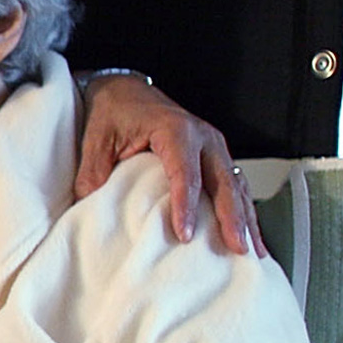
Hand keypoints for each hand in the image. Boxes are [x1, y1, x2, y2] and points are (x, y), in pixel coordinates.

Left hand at [74, 73, 256, 253]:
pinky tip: (250, 235)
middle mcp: (202, 137)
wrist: (126, 91)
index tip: (185, 234)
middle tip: (236, 248)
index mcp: (175, 129)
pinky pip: (235, 186)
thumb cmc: (115, 112)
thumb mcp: (98, 138)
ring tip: (254, 252)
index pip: (184, 173)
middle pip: (223, 181)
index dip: (186, 205)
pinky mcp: (216, 157)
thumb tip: (87, 203)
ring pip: (236, 185)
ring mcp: (214, 147)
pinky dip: (244, 211)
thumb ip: (94, 171)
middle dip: (232, 217)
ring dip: (246, 219)